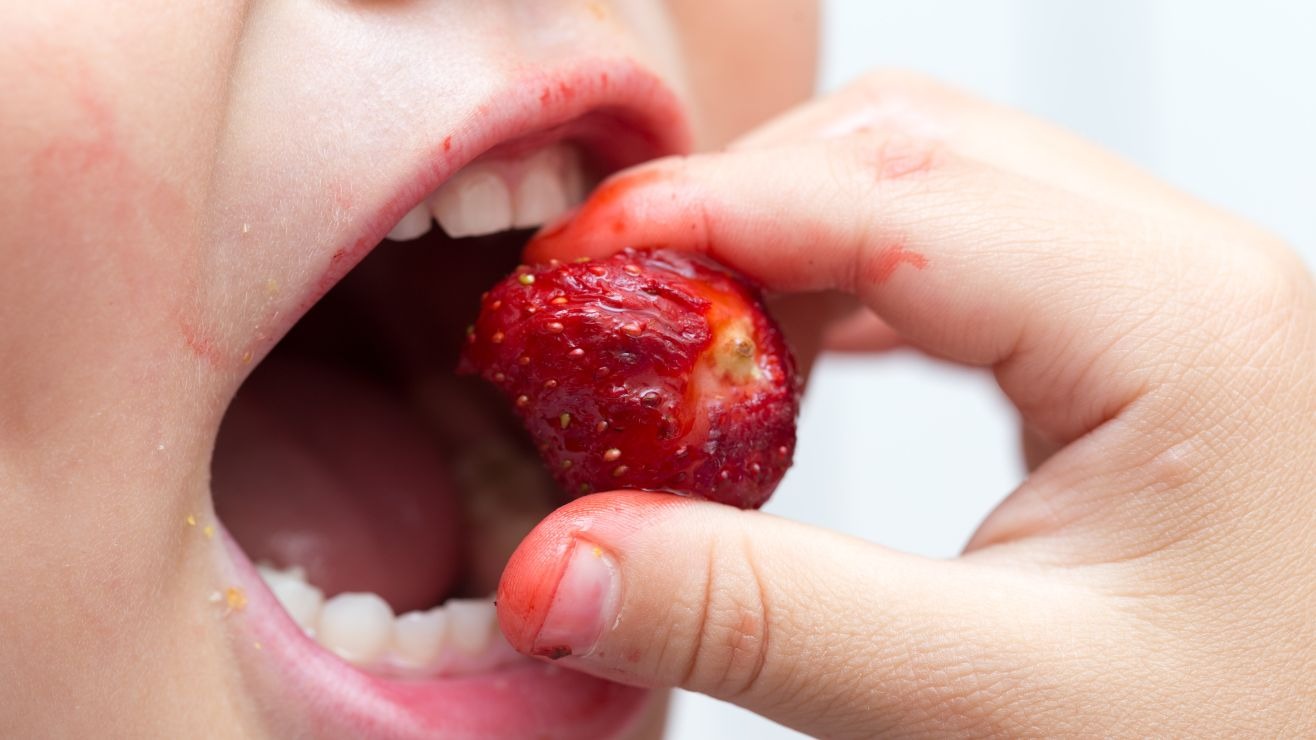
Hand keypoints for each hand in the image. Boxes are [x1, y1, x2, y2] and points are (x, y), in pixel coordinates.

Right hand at [497, 72, 1315, 736]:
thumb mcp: (992, 708)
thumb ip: (761, 620)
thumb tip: (554, 569)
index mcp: (1182, 323)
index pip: (892, 199)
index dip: (703, 211)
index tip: (567, 266)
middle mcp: (1187, 276)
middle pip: (911, 151)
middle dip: (738, 210)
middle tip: (614, 312)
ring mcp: (1169, 304)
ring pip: (932, 192)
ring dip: (789, 247)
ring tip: (687, 348)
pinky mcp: (1140, 352)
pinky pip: (967, 264)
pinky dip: (850, 294)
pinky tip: (791, 365)